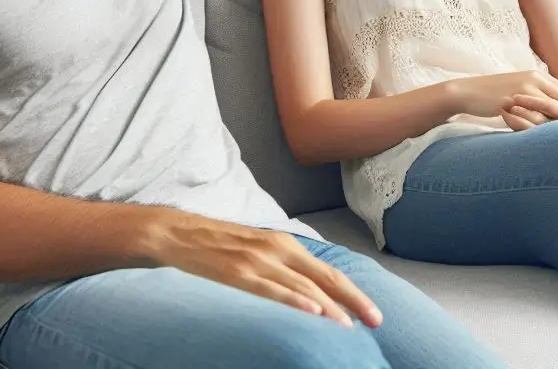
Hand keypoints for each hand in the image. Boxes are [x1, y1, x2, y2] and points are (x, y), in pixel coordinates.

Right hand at [153, 211, 382, 328]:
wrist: (180, 232)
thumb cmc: (221, 245)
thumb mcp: (260, 251)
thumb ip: (284, 267)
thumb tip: (311, 291)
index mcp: (285, 244)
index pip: (328, 271)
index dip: (353, 292)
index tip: (374, 313)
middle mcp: (277, 248)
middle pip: (325, 277)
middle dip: (353, 300)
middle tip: (377, 321)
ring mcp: (258, 260)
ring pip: (302, 285)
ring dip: (329, 306)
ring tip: (350, 325)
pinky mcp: (238, 273)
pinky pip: (272, 289)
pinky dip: (294, 299)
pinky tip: (312, 310)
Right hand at [450, 70, 557, 128]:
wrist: (469, 92)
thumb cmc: (497, 94)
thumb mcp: (525, 90)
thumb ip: (551, 93)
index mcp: (537, 75)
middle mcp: (533, 79)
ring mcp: (523, 89)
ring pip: (553, 109)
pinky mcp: (513, 101)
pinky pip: (535, 117)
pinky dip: (543, 128)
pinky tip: (545, 139)